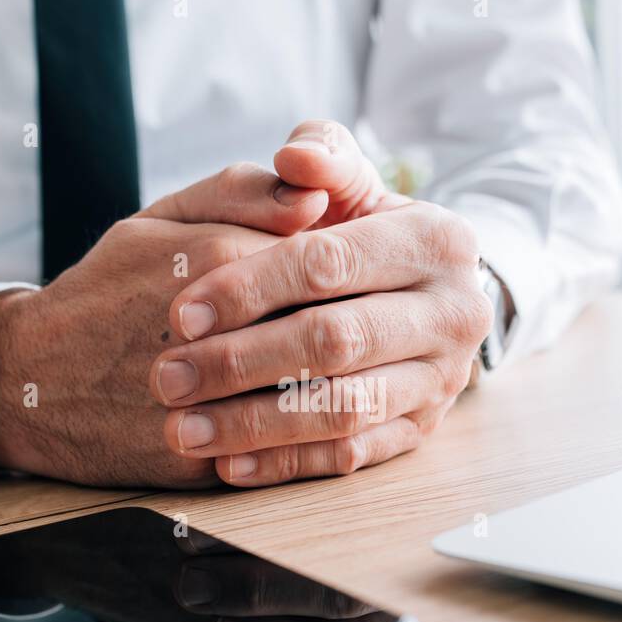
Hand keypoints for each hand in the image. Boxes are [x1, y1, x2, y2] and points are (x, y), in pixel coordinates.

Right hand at [0, 164, 327, 486]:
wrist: (29, 381)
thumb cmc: (106, 290)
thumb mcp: (160, 219)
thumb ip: (242, 194)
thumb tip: (316, 196)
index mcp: (218, 259)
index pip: (329, 262)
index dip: (349, 275)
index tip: (347, 284)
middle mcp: (220, 332)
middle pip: (331, 332)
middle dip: (354, 334)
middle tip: (360, 336)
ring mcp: (210, 403)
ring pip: (316, 399)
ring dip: (340, 390)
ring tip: (337, 380)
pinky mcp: (201, 460)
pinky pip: (282, 455)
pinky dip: (306, 442)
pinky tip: (307, 423)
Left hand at [148, 120, 493, 486]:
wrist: (424, 296)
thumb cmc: (364, 235)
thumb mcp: (352, 187)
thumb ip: (321, 160)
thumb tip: (292, 157)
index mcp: (438, 241)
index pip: (330, 264)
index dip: (250, 288)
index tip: (180, 313)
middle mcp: (454, 313)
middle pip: (335, 342)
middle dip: (241, 362)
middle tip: (167, 377)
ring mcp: (442, 379)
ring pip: (342, 409)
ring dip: (254, 424)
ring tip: (183, 429)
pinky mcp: (422, 430)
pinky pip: (351, 456)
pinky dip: (285, 463)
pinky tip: (225, 464)